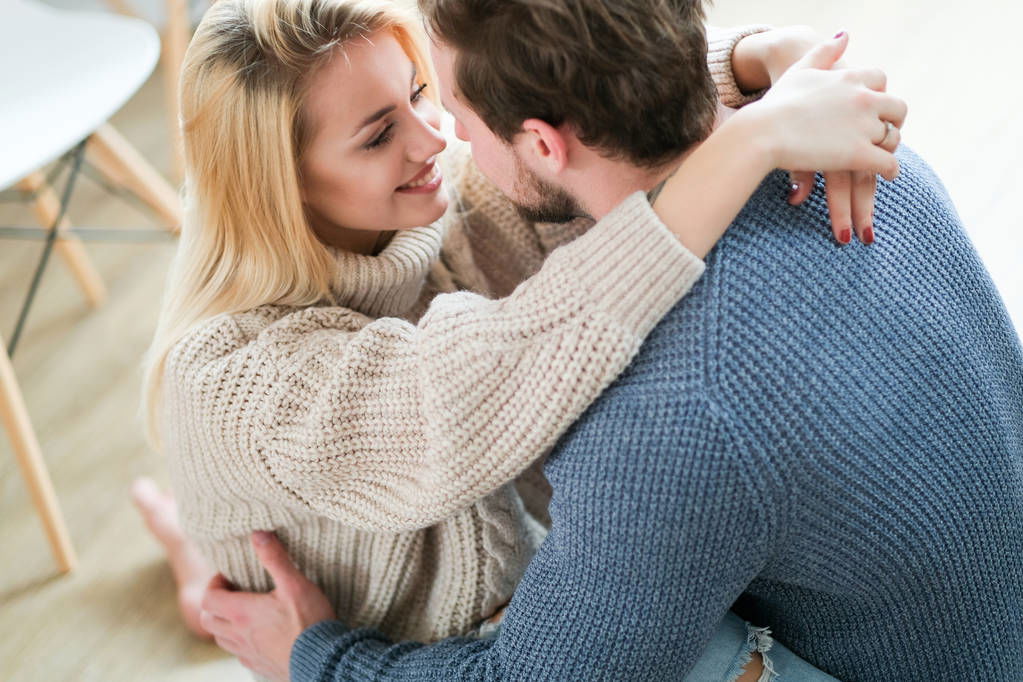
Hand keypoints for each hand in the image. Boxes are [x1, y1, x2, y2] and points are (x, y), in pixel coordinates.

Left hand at [199, 531, 335, 681]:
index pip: (208, 598)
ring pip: (221, 639)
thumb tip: (258, 534)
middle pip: (208, 620)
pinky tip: (257, 636)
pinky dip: (239, 642)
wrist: (323, 660)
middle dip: (214, 604)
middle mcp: (238, 635)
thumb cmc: (309, 621)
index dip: (214, 584)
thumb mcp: (294, 584)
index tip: (227, 577)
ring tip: (242, 613)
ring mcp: (247, 653)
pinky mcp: (259, 665)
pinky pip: (239, 654)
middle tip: (231, 593)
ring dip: (224, 624)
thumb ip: (275, 558)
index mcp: (241, 613)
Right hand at [736, 32, 906, 243]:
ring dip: (889, 147)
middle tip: (886, 133)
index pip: (879, 80)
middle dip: (893, 121)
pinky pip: (888, 163)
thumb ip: (824, 51)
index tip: (873, 105)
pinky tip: (888, 175)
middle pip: (896, 108)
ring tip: (883, 156)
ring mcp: (863, 127)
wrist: (763, 132)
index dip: (878, 94)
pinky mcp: (859, 154)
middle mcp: (863, 98)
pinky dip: (891, 170)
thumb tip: (844, 35)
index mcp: (849, 77)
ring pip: (893, 137)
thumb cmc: (776, 104)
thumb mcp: (800, 69)